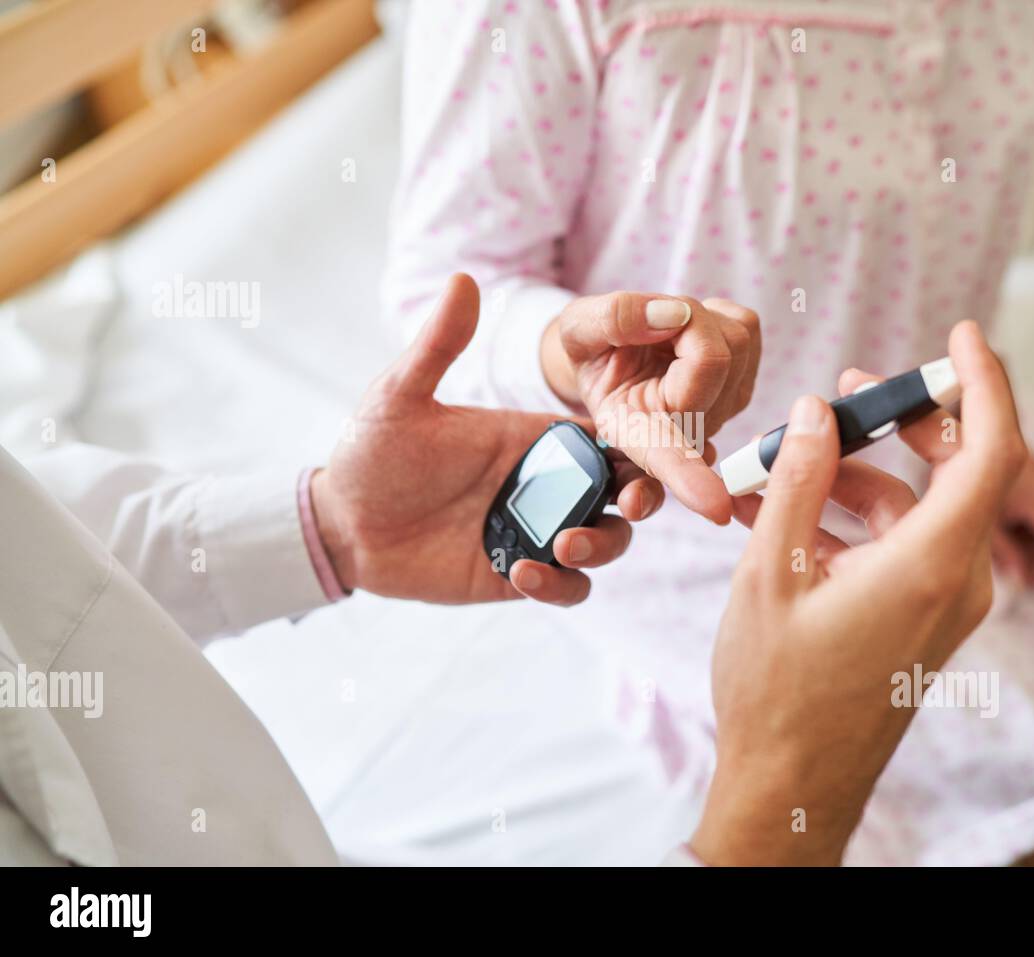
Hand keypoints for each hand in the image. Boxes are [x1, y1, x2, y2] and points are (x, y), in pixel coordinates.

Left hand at [310, 275, 663, 606]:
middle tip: (629, 505)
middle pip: (623, 492)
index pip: (608, 436)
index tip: (656, 446)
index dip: (642, 443)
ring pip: (605, 542)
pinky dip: (560, 585)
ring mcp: (535, 530)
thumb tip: (463, 279)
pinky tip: (524, 573)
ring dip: (601, 545)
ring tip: (564, 545)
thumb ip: (438, 345)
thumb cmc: (370, 454)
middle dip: (641, 499)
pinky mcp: (516, 574)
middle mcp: (544, 484)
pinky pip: (566, 587)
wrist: (339, 525)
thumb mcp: (401, 396)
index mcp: (533, 436)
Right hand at [541, 292, 759, 524]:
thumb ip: (613, 318)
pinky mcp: (740, 385)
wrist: (612, 353)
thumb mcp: (577, 327)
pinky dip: (718, 317)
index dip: (690, 479)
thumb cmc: (593, 348)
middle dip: (684, 324)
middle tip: (650, 321)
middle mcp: (683, 432)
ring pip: (735, 344)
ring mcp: (718, 413)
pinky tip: (687, 334)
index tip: (716, 508)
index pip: (666, 457)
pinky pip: (746, 330)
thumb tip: (674, 315)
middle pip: (713, 361)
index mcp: (633, 430)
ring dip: (700, 320)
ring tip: (664, 333)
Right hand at [690, 322, 1025, 865]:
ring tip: (787, 465)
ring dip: (863, 477)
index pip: (992, 451)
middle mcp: (957, 581)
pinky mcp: (925, 619)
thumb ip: (801, 481)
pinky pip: (908, 545)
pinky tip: (796, 515)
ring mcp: (946, 604)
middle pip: (960, 471)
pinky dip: (861, 520)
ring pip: (923, 509)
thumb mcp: (773, 571)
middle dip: (906, 422)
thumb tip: (822, 411)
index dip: (983, 383)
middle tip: (846, 392)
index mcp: (931, 564)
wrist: (793, 780)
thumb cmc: (779, 687)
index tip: (959, 336)